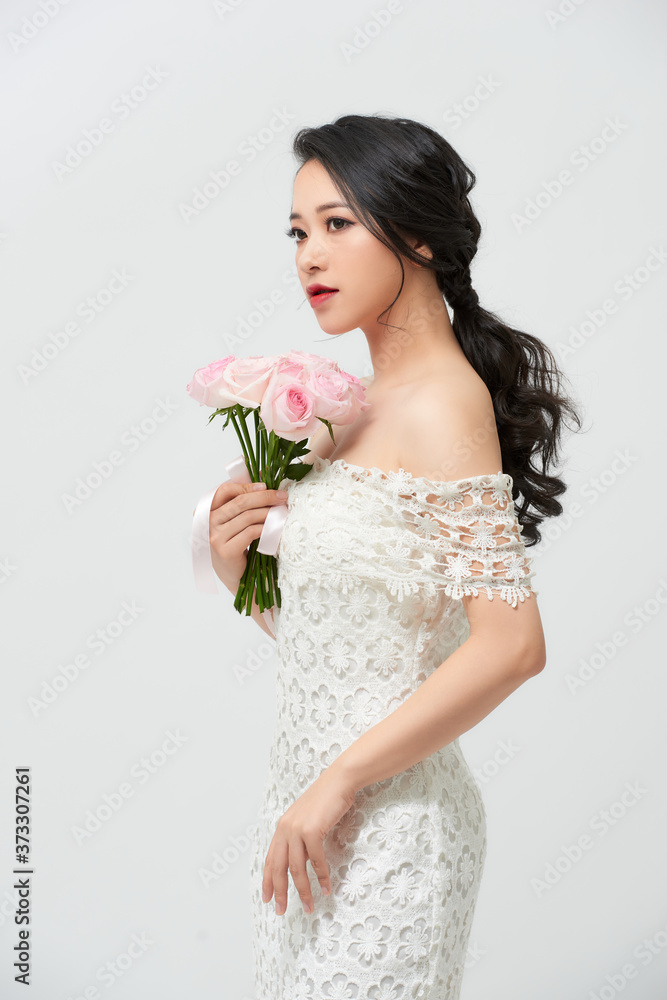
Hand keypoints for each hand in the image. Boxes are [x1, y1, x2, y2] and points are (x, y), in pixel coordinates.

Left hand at [261, 766, 354, 915]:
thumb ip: (301, 839)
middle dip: (280, 892)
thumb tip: (303, 861)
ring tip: (308, 906)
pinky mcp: (311, 830)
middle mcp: (285, 828)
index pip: (270, 859)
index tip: (267, 899)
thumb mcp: (308, 819)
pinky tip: (325, 888)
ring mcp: (297, 829)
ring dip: (303, 890)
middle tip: (281, 911)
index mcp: (282, 827)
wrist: (339, 780)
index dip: (268, 881)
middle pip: (278, 867)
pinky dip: (321, 876)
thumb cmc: (327, 799)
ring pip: (296, 868)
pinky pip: (316, 860)